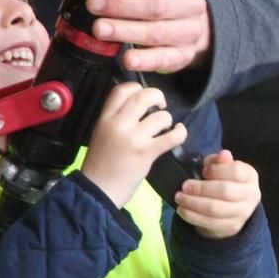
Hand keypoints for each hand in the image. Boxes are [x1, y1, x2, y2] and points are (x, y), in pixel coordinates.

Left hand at [67, 0, 209, 73]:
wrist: (186, 22)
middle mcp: (190, 1)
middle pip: (158, 4)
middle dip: (122, 5)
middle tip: (94, 3)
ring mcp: (188, 30)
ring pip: (157, 32)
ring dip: (125, 31)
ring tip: (99, 29)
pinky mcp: (183, 54)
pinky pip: (165, 59)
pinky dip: (145, 60)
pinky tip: (128, 59)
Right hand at [82, 82, 186, 207]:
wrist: (98, 190)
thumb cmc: (100, 164)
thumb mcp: (100, 134)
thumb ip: (115, 118)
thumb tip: (138, 107)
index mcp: (105, 118)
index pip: (122, 90)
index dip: (136, 86)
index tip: (142, 95)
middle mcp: (119, 124)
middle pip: (144, 96)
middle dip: (157, 97)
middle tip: (160, 106)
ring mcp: (134, 138)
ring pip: (161, 116)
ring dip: (167, 120)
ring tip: (164, 128)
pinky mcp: (147, 153)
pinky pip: (172, 136)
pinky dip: (180, 132)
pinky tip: (178, 133)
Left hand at [174, 150, 260, 238]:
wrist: (231, 205)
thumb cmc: (223, 180)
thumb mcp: (220, 167)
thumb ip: (219, 161)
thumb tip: (223, 154)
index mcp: (249, 176)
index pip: (236, 171)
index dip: (217, 170)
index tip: (203, 171)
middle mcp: (251, 195)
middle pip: (224, 191)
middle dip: (201, 188)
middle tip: (184, 186)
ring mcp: (243, 213)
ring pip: (215, 209)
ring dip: (193, 203)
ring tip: (179, 197)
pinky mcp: (232, 227)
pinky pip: (210, 223)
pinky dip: (193, 216)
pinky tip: (182, 210)